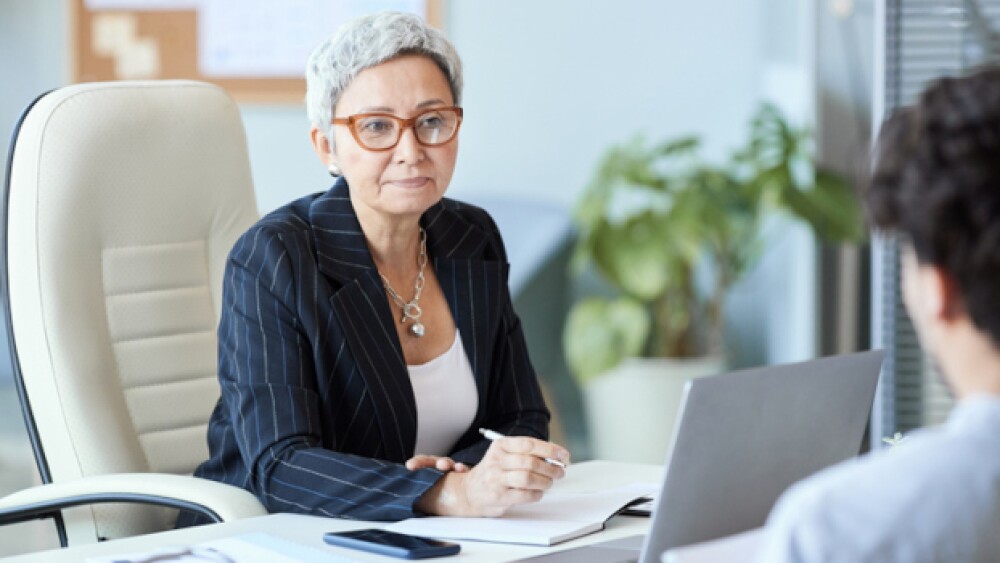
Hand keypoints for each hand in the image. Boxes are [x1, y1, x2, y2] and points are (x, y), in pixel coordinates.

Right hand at [416, 436, 569, 516]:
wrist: (470, 492)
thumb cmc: (495, 472)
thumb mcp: (506, 456)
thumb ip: (528, 454)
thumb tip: (557, 457)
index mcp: (500, 446)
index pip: (529, 444)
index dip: (550, 449)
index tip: (564, 455)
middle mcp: (496, 460)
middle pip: (530, 462)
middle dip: (550, 468)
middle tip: (560, 472)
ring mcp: (496, 479)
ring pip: (528, 479)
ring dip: (545, 482)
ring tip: (549, 483)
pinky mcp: (498, 496)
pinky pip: (525, 495)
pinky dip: (537, 494)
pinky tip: (538, 493)